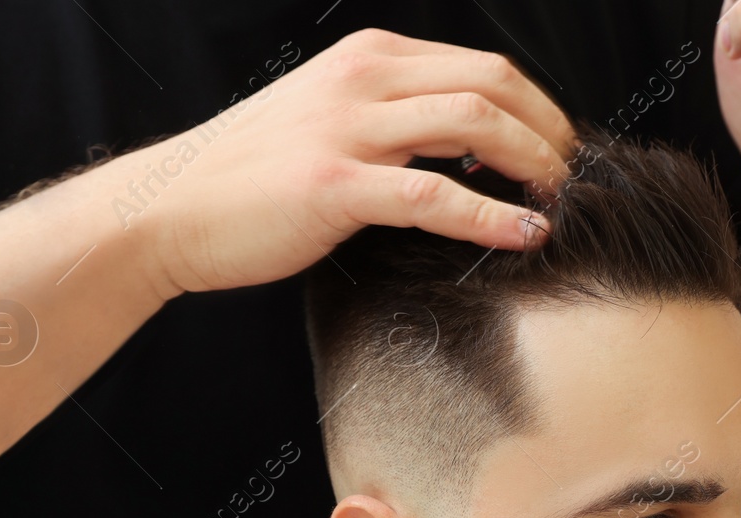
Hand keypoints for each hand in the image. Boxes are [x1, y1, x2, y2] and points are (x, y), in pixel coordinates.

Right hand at [124, 28, 576, 296]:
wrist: (165, 209)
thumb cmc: (248, 179)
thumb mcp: (327, 121)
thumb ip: (392, 121)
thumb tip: (465, 148)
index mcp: (367, 60)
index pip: (482, 65)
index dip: (537, 107)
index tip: (561, 149)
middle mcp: (363, 80)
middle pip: (493, 84)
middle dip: (550, 131)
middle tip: (575, 178)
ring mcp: (348, 129)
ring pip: (475, 124)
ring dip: (535, 164)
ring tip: (561, 203)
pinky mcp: (334, 184)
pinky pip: (435, 195)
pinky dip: (491, 216)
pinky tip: (524, 234)